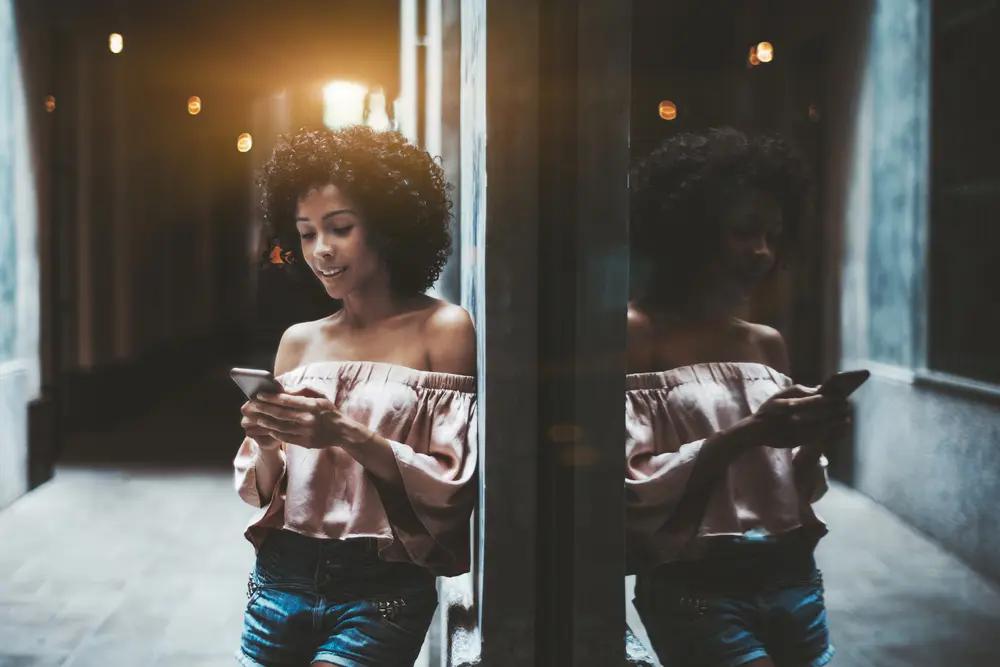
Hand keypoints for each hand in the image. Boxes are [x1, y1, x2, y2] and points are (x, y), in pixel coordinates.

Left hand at [242, 386, 372, 449]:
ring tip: (257, 417)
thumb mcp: (320, 396)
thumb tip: (285, 389)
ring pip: (280, 427)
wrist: (342, 432)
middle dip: (263, 409)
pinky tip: (269, 428)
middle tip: (252, 405)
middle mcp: (308, 419)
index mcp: (312, 405)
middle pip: (280, 414)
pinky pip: (286, 438)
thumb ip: (303, 390)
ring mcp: (306, 432)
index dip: (270, 397)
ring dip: (266, 422)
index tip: (259, 395)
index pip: (286, 400)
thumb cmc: (329, 411)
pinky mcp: (305, 442)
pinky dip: (275, 433)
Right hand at [748, 384, 851, 449]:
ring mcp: (796, 431)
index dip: (828, 399)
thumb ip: (801, 390)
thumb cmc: (771, 409)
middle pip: (820, 415)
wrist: (758, 430)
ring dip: (835, 422)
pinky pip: (818, 437)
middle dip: (835, 411)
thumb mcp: (781, 394)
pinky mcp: (799, 441)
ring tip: (846, 417)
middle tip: (847, 407)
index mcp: (788, 404)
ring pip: (821, 427)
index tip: (841, 396)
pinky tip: (837, 428)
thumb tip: (821, 388)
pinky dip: (829, 433)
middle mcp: (793, 418)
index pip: (813, 401)